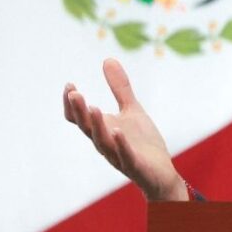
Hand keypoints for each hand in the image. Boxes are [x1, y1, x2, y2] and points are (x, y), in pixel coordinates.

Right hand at [63, 59, 187, 200]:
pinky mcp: (135, 165)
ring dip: (97, 125)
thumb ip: (120, 88)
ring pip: (102, 142)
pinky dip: (120, 144)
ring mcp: (118, 155)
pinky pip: (125, 155)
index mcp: (102, 130)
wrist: (161, 172)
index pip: (79, 119)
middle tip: (75, 93)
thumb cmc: (142, 142)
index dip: (72, 105)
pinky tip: (118, 131)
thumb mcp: (132, 110)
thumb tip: (108, 59)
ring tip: (93, 107)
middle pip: (87, 128)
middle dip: (80, 111)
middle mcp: (105, 143)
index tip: (70, 85)